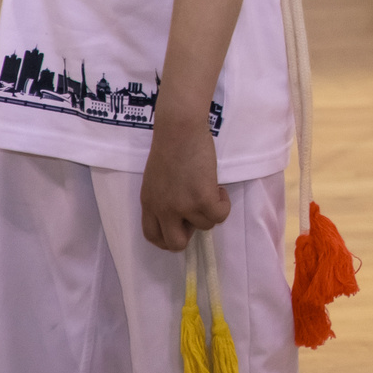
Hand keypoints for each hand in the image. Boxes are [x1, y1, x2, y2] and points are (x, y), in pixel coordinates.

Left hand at [140, 117, 230, 252]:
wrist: (179, 130)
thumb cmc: (170, 146)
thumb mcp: (156, 180)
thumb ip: (163, 199)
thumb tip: (183, 211)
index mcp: (149, 204)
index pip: (153, 236)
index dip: (168, 238)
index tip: (182, 227)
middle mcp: (163, 209)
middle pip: (175, 243)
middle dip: (190, 233)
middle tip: (198, 213)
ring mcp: (183, 206)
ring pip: (204, 226)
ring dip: (211, 211)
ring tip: (212, 190)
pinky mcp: (202, 198)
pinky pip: (219, 216)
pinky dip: (223, 206)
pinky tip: (220, 189)